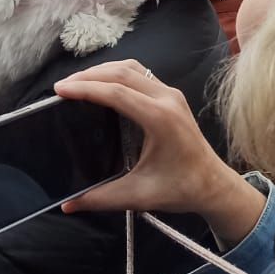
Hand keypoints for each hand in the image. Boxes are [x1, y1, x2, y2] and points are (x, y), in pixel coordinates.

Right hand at [55, 62, 265, 246]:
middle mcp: (167, 99)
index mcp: (160, 118)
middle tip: (63, 86)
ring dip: (104, 71)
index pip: (117, 92)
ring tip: (78, 82)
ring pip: (133, 68)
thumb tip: (67, 204)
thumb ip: (100, 198)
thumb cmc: (180, 189)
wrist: (214, 185)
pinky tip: (103, 85)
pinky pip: (142, 74)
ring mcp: (171, 94)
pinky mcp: (172, 96)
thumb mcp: (138, 196)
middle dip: (90, 75)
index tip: (60, 89)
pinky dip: (118, 74)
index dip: (86, 88)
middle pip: (123, 72)